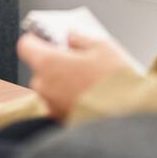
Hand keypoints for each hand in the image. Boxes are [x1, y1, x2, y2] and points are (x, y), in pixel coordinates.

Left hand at [16, 30, 138, 121]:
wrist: (130, 118)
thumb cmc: (116, 80)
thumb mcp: (102, 47)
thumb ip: (80, 38)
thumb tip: (70, 36)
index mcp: (49, 63)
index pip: (26, 45)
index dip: (37, 40)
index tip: (47, 38)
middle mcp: (44, 86)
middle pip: (40, 68)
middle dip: (55, 63)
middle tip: (78, 61)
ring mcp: (51, 106)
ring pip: (50, 88)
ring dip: (62, 83)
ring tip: (88, 82)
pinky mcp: (61, 121)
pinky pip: (59, 104)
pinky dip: (69, 100)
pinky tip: (90, 97)